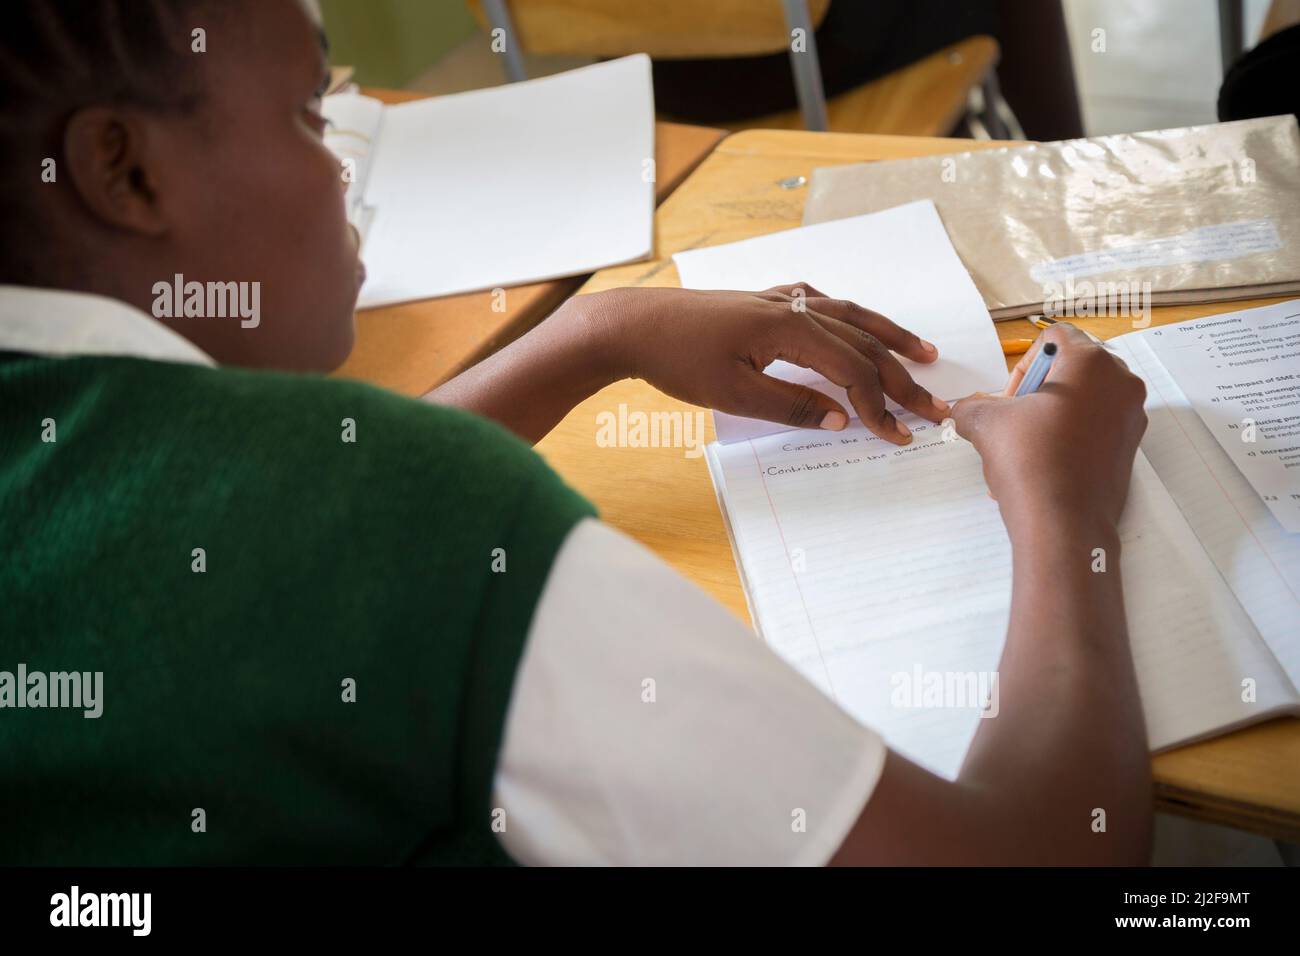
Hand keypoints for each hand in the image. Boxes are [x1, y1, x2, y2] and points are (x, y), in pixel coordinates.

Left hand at [580, 283, 949, 443]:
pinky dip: (851, 317)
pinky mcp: (764, 301)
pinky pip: (823, 305)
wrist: (633, 325)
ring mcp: (779, 300)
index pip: (852, 370)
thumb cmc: (677, 359)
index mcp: (788, 329)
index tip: (899, 434)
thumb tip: (842, 418)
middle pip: (862, 342)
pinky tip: (856, 324)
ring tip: (921, 354)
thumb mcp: (734, 394)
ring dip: (887, 337)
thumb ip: (792, 406)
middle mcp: (792, 307)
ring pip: (850, 316)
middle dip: (901, 376)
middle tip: (935, 405)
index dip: (880, 405)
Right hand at [951, 323, 1146, 528]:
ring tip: (1030, 445)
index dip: (1024, 365)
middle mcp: (1121, 382)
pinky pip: (1097, 424)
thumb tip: (964, 409)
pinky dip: (1072, 434)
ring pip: (1085, 397)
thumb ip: (971, 405)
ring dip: (1054, 412)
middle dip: (1040, 389)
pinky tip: (1047, 463)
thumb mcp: (985, 424)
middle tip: (1019, 419)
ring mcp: (1131, 415)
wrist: (1063, 525)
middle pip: (1072, 366)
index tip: (1013, 398)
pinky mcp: (1131, 446)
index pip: (1054, 337)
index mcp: (1091, 363)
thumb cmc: (1031, 464)